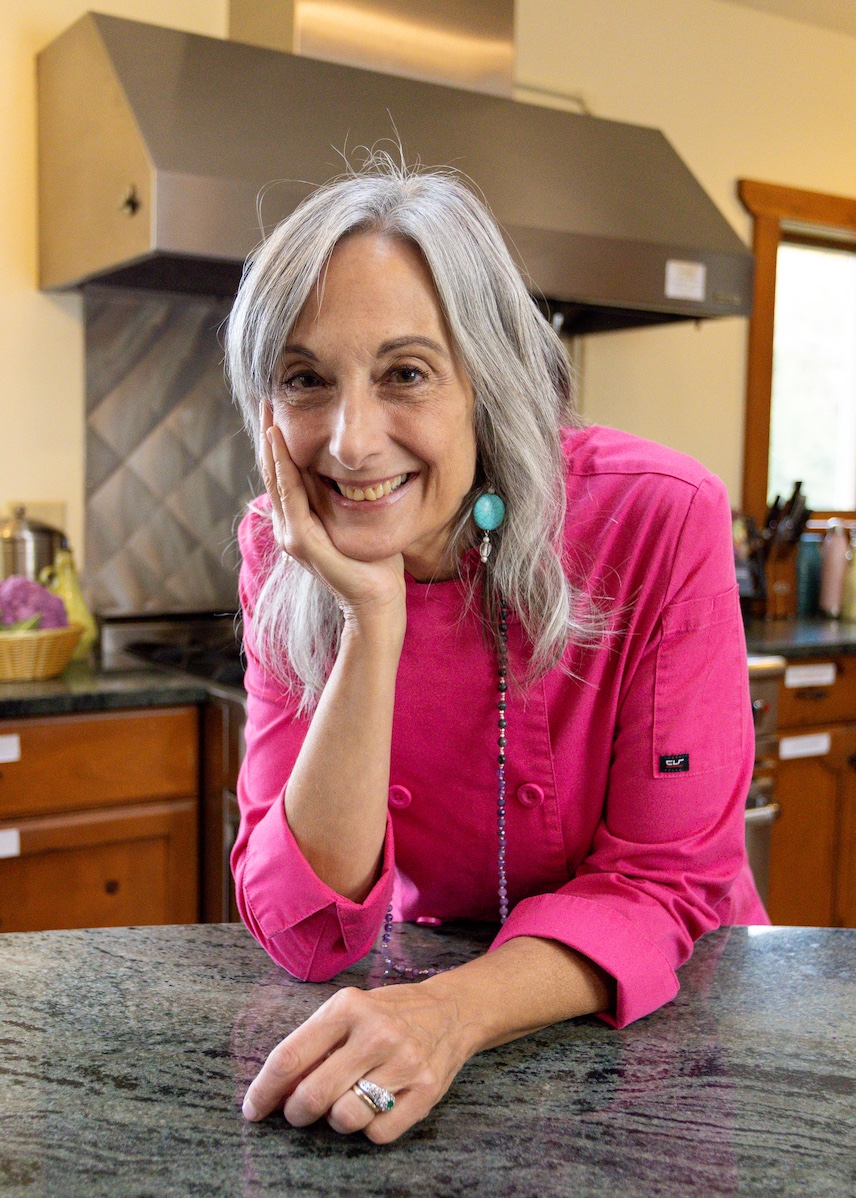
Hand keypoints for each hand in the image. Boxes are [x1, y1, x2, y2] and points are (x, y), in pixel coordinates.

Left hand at [241, 980, 471, 1143]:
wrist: (452, 1010)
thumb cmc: (387, 1012)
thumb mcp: (349, 1010)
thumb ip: (314, 1043)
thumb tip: (275, 1090)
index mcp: (348, 1007)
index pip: (290, 1057)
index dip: (264, 1090)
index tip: (252, 1109)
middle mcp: (377, 1033)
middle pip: (313, 1095)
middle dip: (295, 1113)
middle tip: (298, 1111)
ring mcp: (404, 1063)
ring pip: (344, 1119)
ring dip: (335, 1120)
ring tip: (345, 1100)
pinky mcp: (426, 1092)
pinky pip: (378, 1134)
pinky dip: (367, 1129)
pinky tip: (374, 1106)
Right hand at [259, 401, 405, 627]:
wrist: (377, 601)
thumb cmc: (375, 564)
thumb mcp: (359, 519)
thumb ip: (348, 496)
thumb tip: (358, 469)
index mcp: (299, 520)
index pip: (284, 472)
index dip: (278, 439)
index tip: (279, 405)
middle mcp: (287, 525)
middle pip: (273, 470)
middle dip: (269, 431)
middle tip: (268, 395)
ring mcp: (290, 534)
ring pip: (275, 478)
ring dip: (271, 442)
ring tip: (269, 409)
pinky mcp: (301, 541)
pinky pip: (288, 495)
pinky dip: (282, 465)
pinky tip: (280, 440)